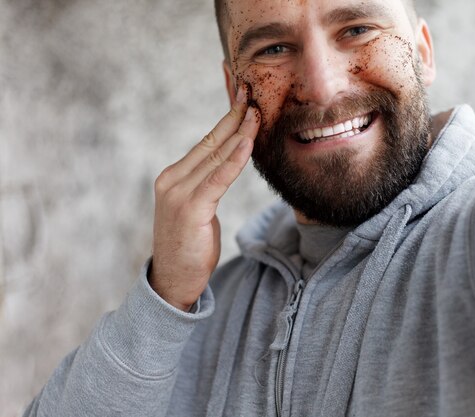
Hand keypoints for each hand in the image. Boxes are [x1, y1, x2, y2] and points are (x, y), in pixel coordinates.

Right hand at [149, 87, 259, 310]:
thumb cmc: (189, 245)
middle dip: (233, 114)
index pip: (205, 141)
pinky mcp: (191, 208)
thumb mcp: (199, 208)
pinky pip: (219, 177)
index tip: (242, 97)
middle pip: (210, 141)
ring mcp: (179, 193)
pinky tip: (248, 141)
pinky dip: (235, 158)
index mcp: (173, 176)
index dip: (226, 118)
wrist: (173, 280)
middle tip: (250, 89)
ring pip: (216, 155)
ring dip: (239, 131)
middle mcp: (172, 179)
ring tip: (256, 109)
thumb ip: (208, 185)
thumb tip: (227, 165)